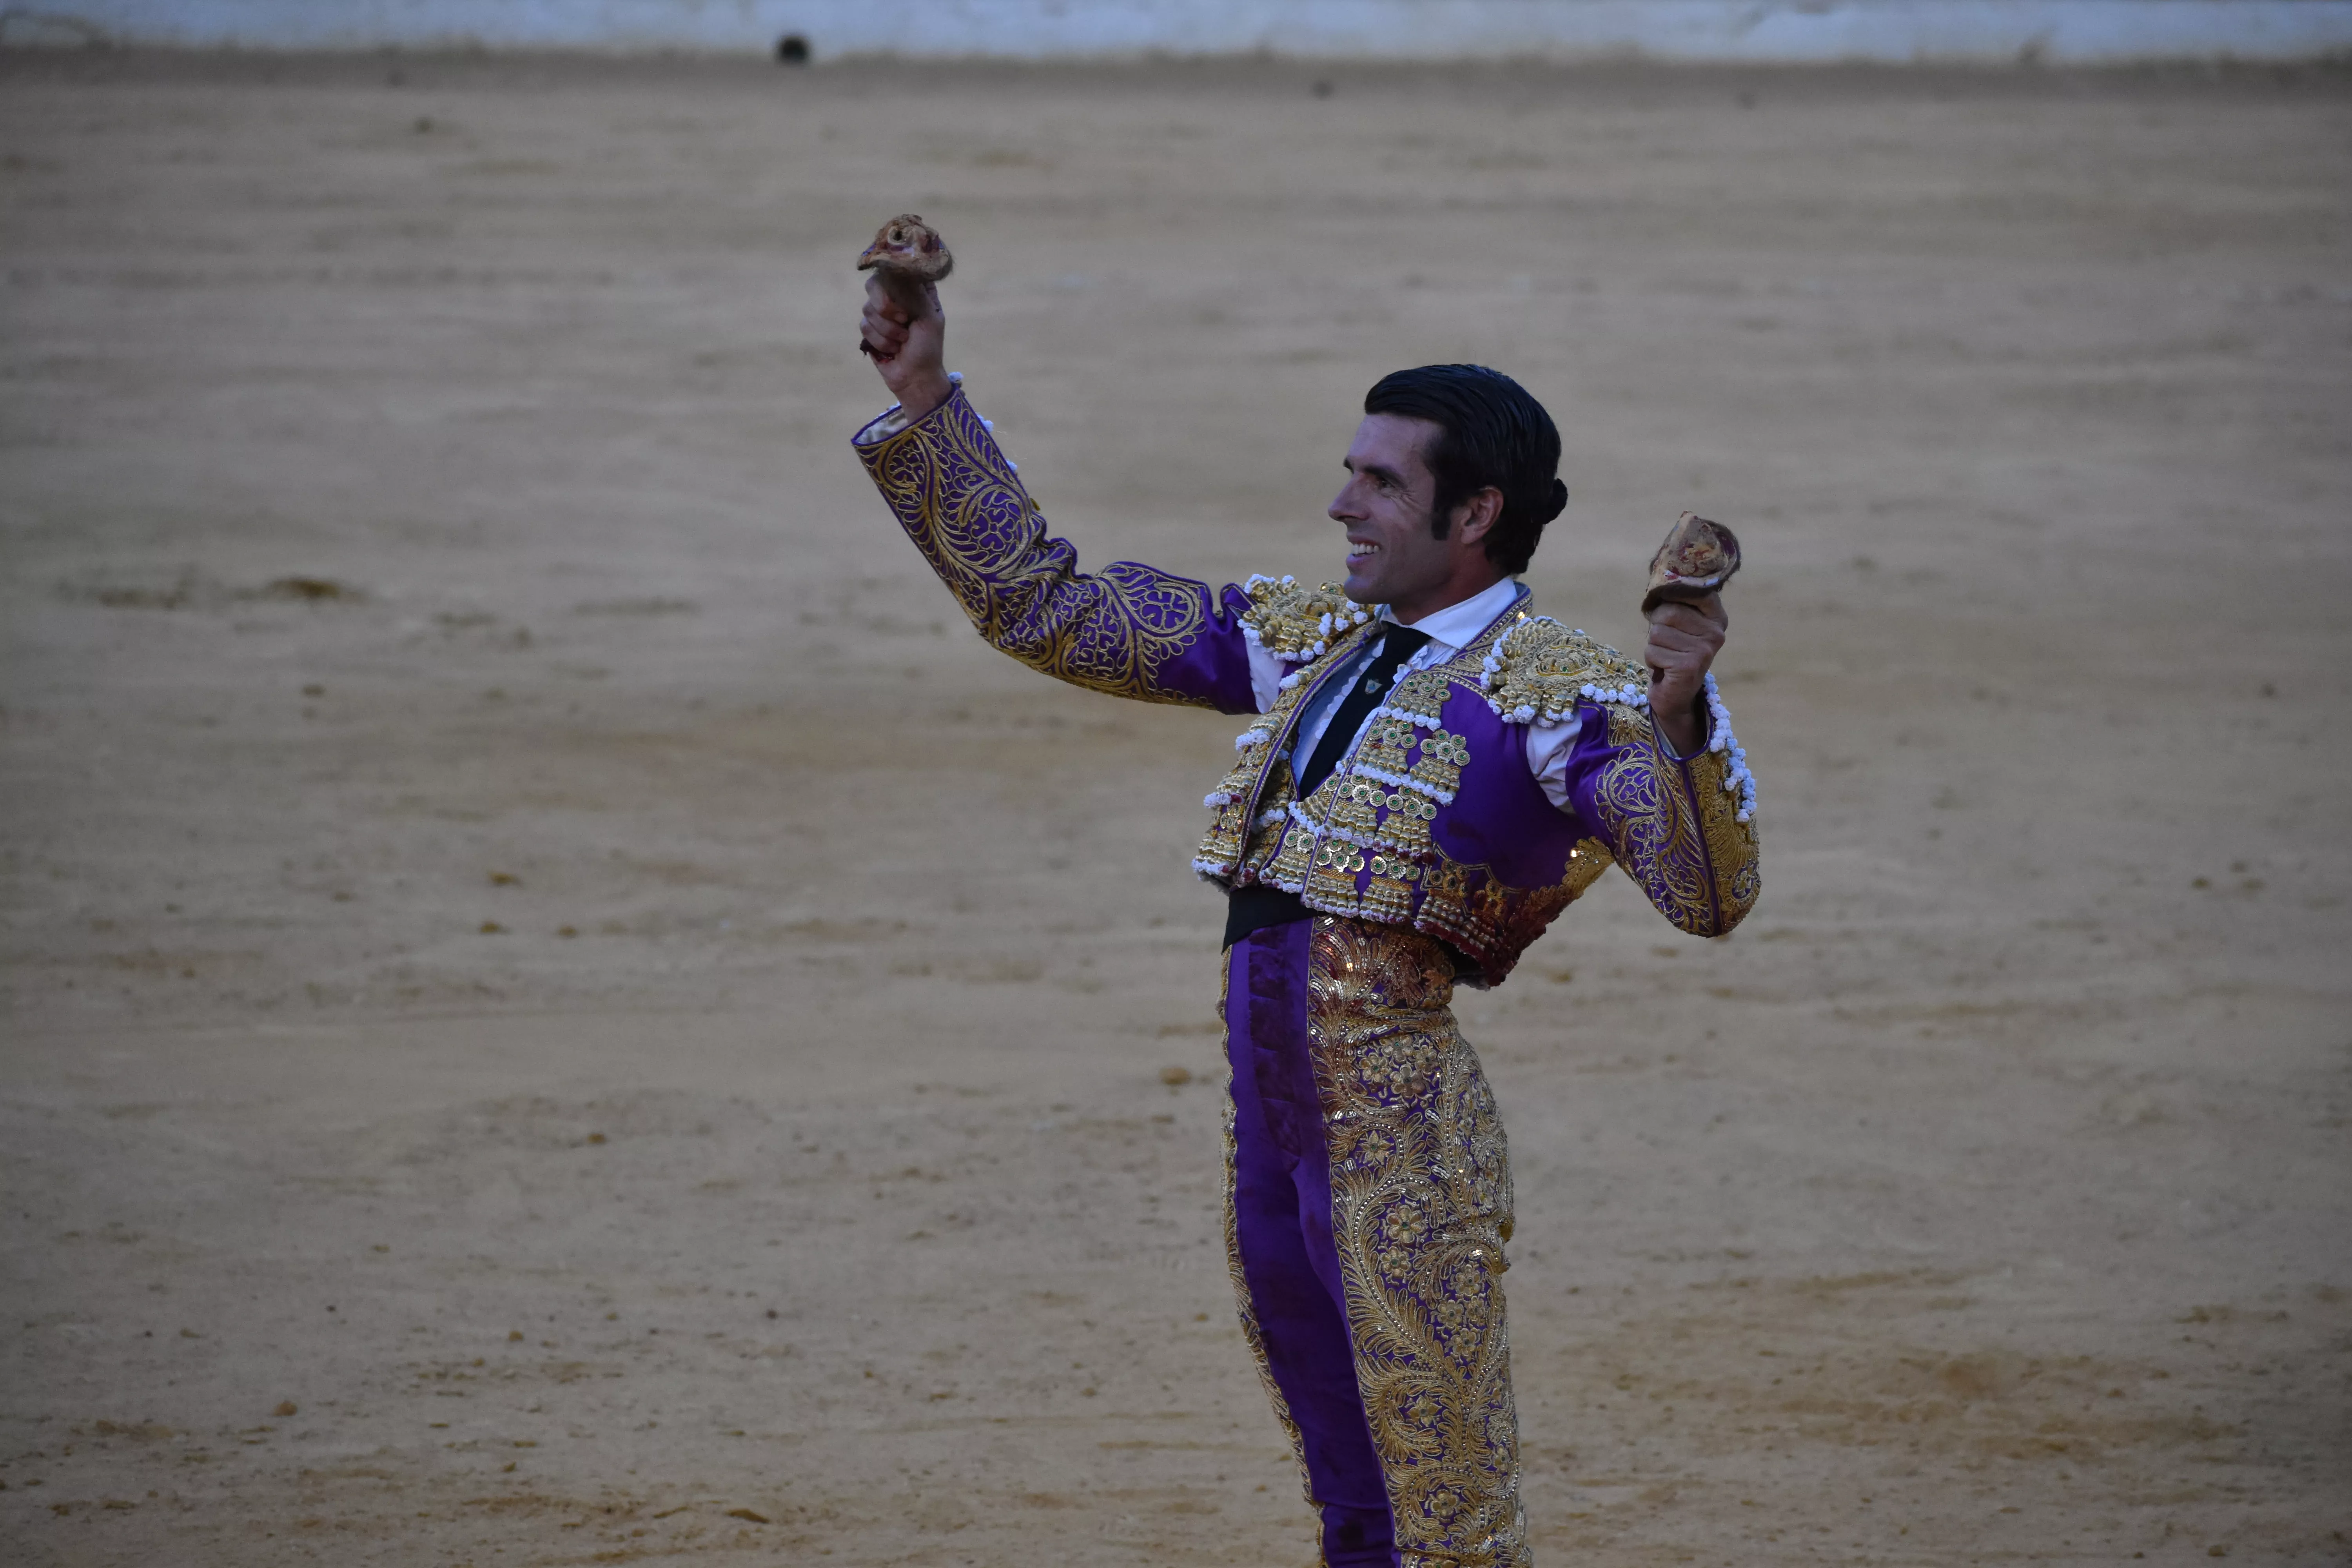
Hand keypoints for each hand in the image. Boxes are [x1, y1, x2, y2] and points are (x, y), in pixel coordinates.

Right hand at [860, 274, 952, 419]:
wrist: (916, 378)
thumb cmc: (928, 348)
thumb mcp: (930, 318)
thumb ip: (914, 294)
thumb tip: (896, 274)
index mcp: (915, 290)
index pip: (896, 269)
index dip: (894, 282)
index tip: (905, 299)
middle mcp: (896, 298)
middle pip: (874, 284)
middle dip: (887, 306)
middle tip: (904, 320)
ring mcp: (881, 313)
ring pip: (868, 307)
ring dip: (888, 330)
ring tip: (902, 341)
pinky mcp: (870, 329)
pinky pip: (864, 325)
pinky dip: (880, 340)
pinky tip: (892, 349)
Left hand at [1644, 593, 1726, 755]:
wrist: (1677, 696)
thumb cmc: (1674, 654)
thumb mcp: (1679, 625)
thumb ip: (1676, 603)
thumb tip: (1659, 584)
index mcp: (1716, 618)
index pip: (1693, 591)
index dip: (1672, 596)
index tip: (1668, 608)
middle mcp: (1715, 633)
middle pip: (1668, 611)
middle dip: (1657, 627)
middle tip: (1667, 643)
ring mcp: (1704, 650)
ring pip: (1657, 632)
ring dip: (1654, 646)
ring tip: (1666, 656)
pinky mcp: (1688, 666)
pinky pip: (1653, 651)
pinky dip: (1652, 660)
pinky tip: (1664, 669)